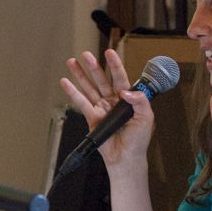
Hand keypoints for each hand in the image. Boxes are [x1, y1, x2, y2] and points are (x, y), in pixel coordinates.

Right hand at [60, 48, 154, 171]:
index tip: (109, 53)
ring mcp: (101, 107)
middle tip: (86, 55)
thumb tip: (127, 91)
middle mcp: (113, 100)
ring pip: (89, 87)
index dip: (115, 65)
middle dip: (94, 66)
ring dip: (80, 75)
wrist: (125, 157)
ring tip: (72, 62)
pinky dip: (72, 92)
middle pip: (102, 79)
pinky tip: (65, 82)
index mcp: (128, 98)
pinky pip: (81, 102)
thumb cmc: (138, 140)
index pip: (121, 78)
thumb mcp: (146, 119)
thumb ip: (140, 102)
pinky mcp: (92, 117)